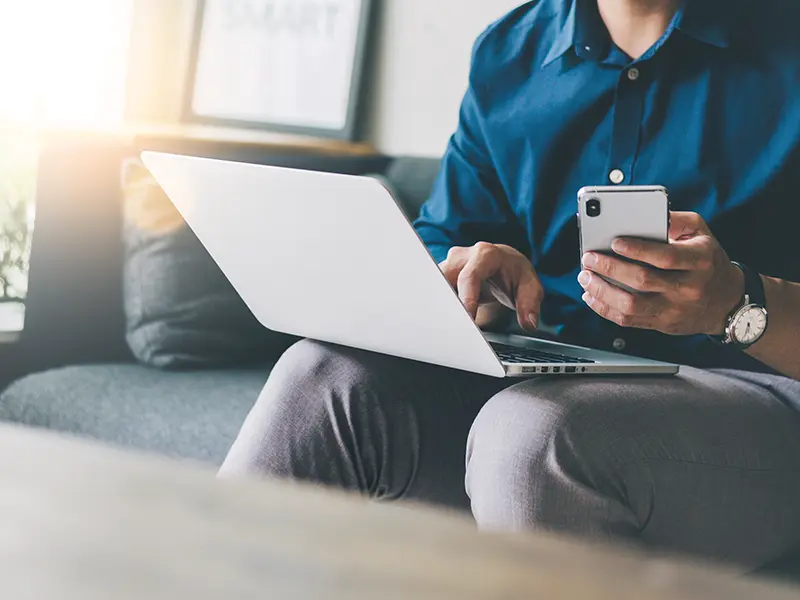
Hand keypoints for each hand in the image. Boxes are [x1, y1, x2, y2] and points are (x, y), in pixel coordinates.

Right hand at [440, 242, 542, 330]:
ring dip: (439, 305)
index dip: (466, 298)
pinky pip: (434, 291)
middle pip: (445, 278)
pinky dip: (438, 306)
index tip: (467, 319)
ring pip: (435, 285)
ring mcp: (448, 265)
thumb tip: (529, 322)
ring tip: (445, 326)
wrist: (505, 266)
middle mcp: (462, 256)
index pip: (470, 276)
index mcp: (485, 254)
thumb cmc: (515, 275)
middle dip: (447, 302)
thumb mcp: (531, 288)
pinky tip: (441, 321)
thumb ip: (530, 304)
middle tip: (454, 326)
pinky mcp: (440, 276)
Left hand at [578, 212, 743, 335]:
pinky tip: (591, 295)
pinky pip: (628, 321)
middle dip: (610, 269)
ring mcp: (674, 309)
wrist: (726, 302)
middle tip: (589, 258)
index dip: (637, 249)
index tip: (614, 242)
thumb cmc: (707, 261)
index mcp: (699, 261)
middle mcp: (688, 288)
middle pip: (643, 281)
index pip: (665, 257)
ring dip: (602, 291)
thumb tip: (646, 213)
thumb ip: (676, 220)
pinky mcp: (662, 324)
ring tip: (585, 277)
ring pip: (631, 305)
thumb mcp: (701, 233)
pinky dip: (605, 308)